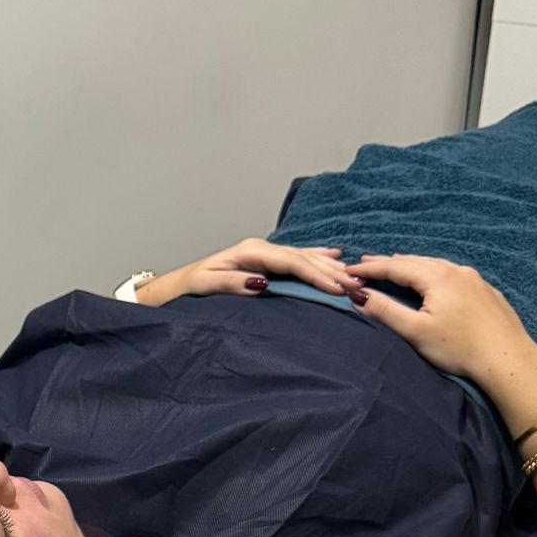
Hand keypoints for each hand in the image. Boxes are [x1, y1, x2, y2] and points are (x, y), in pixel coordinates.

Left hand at [137, 239, 351, 306]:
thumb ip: (232, 283)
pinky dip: (318, 257)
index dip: (316, 274)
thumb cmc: (190, 287)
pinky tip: (335, 256)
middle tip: (358, 284)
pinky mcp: (265, 260)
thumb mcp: (206, 286)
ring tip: (355, 275)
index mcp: (250, 252)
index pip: (291, 262)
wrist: (178, 286)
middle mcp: (260, 249)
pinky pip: (298, 258)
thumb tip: (261, 282)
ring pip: (304, 257)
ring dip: (330, 266)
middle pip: (303, 258)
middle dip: (331, 271)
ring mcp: (264, 253)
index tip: (337, 287)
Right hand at [342, 254, 536, 386]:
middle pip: (414, 261)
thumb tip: (357, 295)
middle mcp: (456, 270)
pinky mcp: (484, 290)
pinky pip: (450, 273)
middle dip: (387, 263)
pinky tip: (430, 278)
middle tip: (364, 262)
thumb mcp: (415, 331)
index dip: (369, 268)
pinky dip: (431, 272)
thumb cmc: (459, 348)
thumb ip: (385, 311)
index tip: (348, 270)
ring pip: (434, 265)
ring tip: (392, 264)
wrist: (507, 360)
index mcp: (437, 277)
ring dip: (410, 265)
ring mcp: (473, 279)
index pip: (395, 267)